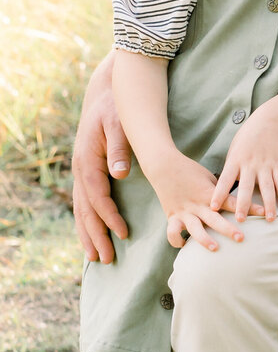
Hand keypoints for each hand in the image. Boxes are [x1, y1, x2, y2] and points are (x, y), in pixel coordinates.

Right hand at [71, 54, 130, 262]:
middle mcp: (80, 170)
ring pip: (81, 210)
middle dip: (95, 235)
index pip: (98, 197)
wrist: (105, 92)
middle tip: (106, 259)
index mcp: (88, 161)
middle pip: (86, 210)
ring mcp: (81, 171)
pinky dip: (87, 221)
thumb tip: (119, 174)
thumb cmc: (116, 108)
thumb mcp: (119, 123)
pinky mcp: (86, 170)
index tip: (123, 233)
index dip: (110, 217)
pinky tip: (92, 234)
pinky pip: (84, 202)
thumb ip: (119, 148)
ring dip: (89, 234)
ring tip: (96, 257)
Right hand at [144, 152, 244, 251]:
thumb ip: (221, 190)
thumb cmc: (190, 170)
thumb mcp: (209, 177)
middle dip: (229, 229)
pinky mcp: (172, 216)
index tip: (263, 213)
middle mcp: (198, 204)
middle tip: (242, 238)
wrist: (165, 166)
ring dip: (205, 239)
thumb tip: (239, 195)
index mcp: (210, 193)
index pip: (232, 202)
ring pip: (195, 229)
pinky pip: (172, 232)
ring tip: (215, 248)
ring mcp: (185, 212)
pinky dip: (177, 240)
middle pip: (216, 219)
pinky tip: (184, 245)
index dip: (248, 207)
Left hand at [211, 108, 277, 221]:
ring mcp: (266, 164)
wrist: (270, 121)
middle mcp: (251, 163)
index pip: (225, 179)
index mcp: (236, 160)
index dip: (219, 193)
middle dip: (243, 204)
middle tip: (240, 219)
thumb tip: (222, 192)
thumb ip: (230, 170)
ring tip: (269, 219)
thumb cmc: (246, 138)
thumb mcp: (234, 150)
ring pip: (267, 187)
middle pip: (246, 186)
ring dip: (268, 204)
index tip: (213, 208)